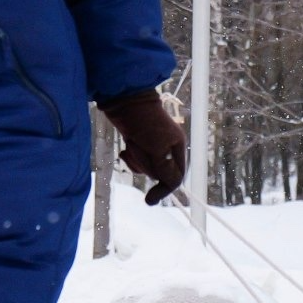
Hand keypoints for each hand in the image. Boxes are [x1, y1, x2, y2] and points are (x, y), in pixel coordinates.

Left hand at [99, 89, 187, 205]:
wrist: (124, 101)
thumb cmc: (144, 125)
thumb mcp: (158, 150)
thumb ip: (165, 171)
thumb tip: (167, 190)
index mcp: (178, 147)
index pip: (176, 177)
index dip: (164, 189)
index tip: (149, 200)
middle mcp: (168, 147)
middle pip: (160, 173)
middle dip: (146, 168)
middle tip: (139, 151)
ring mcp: (153, 145)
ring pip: (147, 167)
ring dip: (137, 162)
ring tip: (130, 147)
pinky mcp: (140, 142)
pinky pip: (138, 160)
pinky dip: (131, 157)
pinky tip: (125, 148)